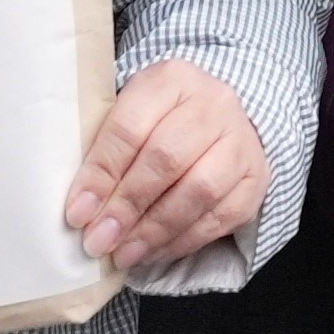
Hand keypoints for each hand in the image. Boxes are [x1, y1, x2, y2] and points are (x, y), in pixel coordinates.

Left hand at [66, 57, 271, 269]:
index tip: (77, 213)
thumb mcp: (127, 117)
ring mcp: (241, 139)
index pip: (131, 126)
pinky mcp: (256, 176)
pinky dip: (183, 241)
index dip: (102, 173)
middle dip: (128, 206)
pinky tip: (153, 253)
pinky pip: (221, 216)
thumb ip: (105, 154)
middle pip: (167, 158)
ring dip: (155, 230)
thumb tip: (82, 210)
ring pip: (199, 190)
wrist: (214, 121)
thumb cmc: (157, 123)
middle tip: (98, 240)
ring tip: (123, 254)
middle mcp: (214, 103)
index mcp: (171, 79)